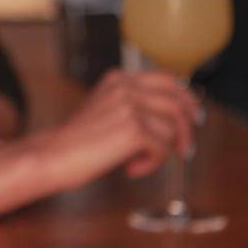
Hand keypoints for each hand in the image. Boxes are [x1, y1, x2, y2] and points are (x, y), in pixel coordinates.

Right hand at [35, 69, 201, 191]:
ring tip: (145, 162)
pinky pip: (162, 148)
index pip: (167, 79)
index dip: (186, 98)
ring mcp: (130, 106)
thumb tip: (174, 115)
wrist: (54, 155)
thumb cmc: (77, 141)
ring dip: (165, 150)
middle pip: (176, 103)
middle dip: (187, 128)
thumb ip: (134, 105)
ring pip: (173, 127)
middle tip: (186, 149)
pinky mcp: (134, 129)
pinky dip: (151, 164)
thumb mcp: (106, 110)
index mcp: (118, 78)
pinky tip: (132, 169)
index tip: (194, 115)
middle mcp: (125, 87)